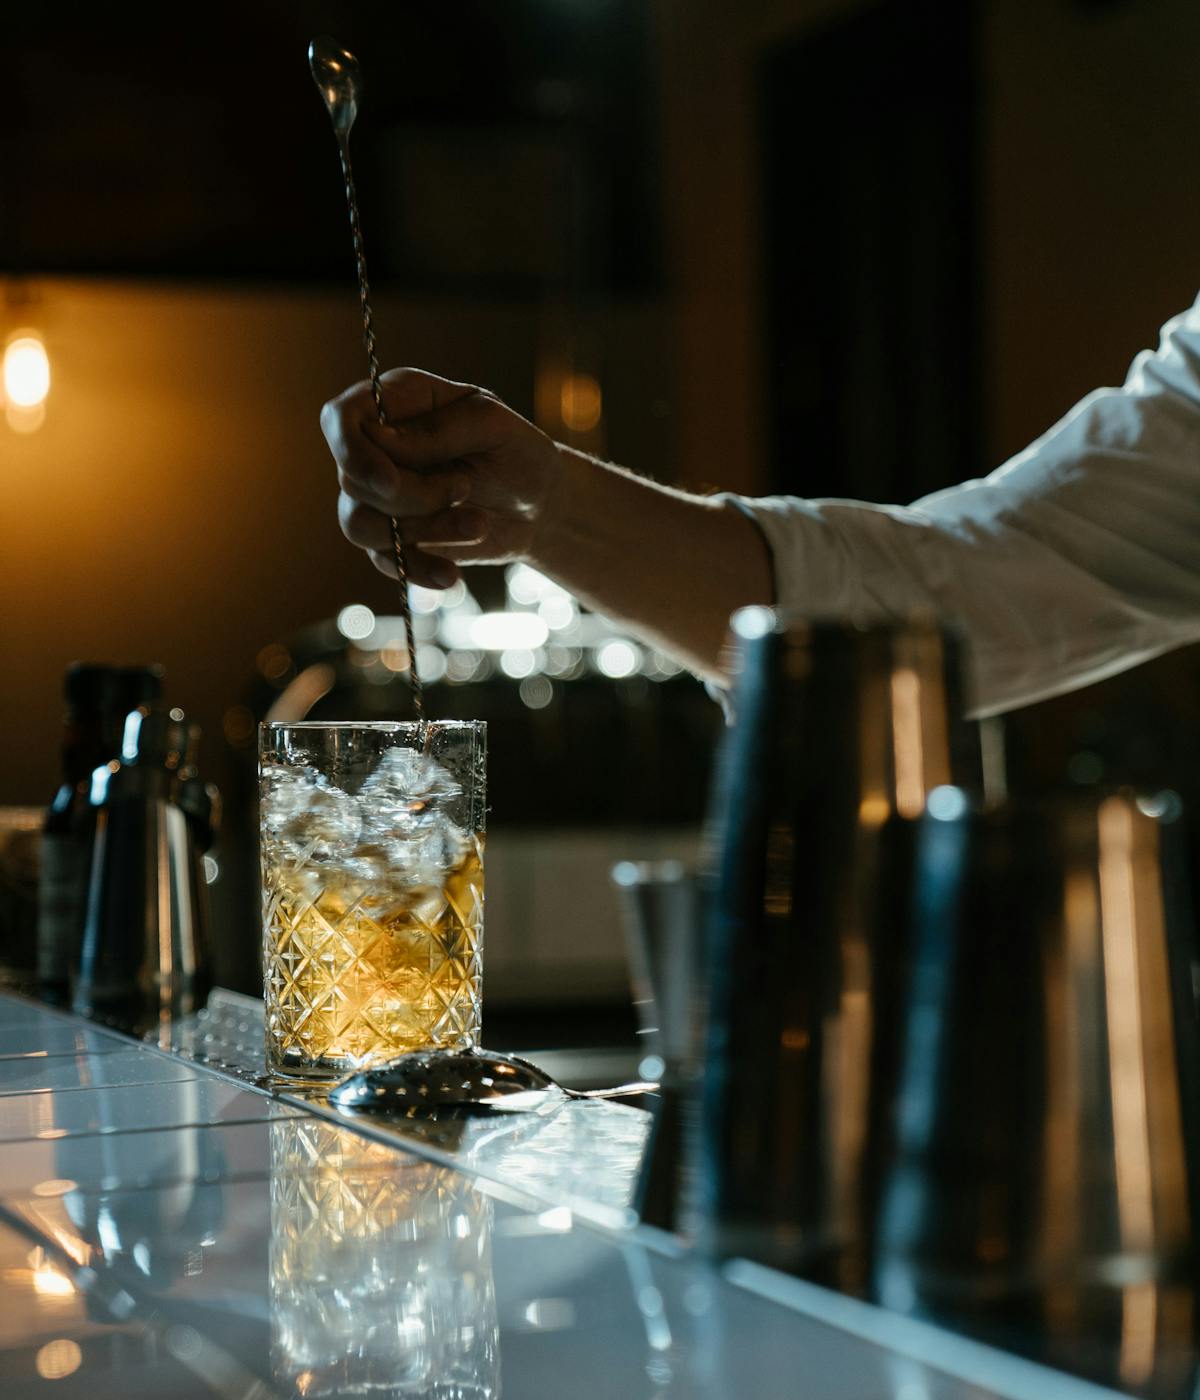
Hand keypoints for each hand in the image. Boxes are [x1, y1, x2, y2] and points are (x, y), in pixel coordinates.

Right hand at [321, 368, 562, 588]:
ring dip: (422, 531)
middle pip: (353, 480)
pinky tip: (451, 575)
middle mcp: (378, 448)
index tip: (390, 481)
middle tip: (465, 488)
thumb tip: (378, 440)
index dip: (352, 450)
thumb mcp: (492, 426)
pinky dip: (418, 569)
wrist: (540, 506)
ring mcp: (380, 496)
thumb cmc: (518, 453)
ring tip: (478, 525)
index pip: (340, 418)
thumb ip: (437, 430)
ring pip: (361, 524)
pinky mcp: (394, 537)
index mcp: (397, 402)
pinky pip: (384, 560)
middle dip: (413, 496)